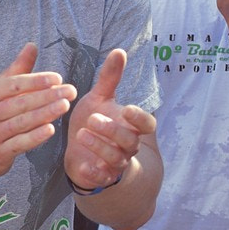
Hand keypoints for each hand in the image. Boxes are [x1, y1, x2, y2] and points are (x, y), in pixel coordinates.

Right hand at [0, 44, 77, 181]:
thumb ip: (17, 70)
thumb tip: (32, 45)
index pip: (14, 85)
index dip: (36, 81)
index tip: (58, 78)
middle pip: (21, 103)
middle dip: (47, 96)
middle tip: (70, 91)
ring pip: (22, 122)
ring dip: (46, 113)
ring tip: (65, 106)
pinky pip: (20, 144)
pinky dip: (35, 137)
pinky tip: (50, 129)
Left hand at [64, 49, 153, 191]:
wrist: (81, 153)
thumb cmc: (94, 122)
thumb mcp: (99, 99)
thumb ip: (110, 78)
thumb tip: (118, 51)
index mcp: (131, 126)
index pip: (147, 124)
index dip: (139, 118)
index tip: (126, 109)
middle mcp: (127, 146)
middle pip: (129, 141)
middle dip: (112, 130)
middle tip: (93, 119)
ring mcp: (115, 163)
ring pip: (115, 158)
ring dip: (100, 147)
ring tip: (82, 134)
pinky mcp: (101, 177)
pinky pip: (102, 178)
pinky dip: (94, 173)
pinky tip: (83, 164)